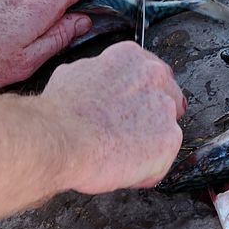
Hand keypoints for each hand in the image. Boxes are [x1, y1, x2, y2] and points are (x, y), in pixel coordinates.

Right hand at [42, 41, 185, 192]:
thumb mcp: (72, 76)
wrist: (60, 140)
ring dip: (147, 144)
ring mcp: (165, 109)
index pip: (149, 73)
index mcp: (129, 58)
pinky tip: (122, 169)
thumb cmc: (61, 113)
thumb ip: (95, 77)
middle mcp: (153, 77)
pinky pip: (160, 161)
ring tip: (118, 153)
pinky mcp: (169, 140)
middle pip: (166, 97)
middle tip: (126, 132)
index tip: (130, 107)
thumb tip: (94, 85)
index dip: (139, 94)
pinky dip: (144, 170)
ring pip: (164, 131)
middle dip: (150, 116)